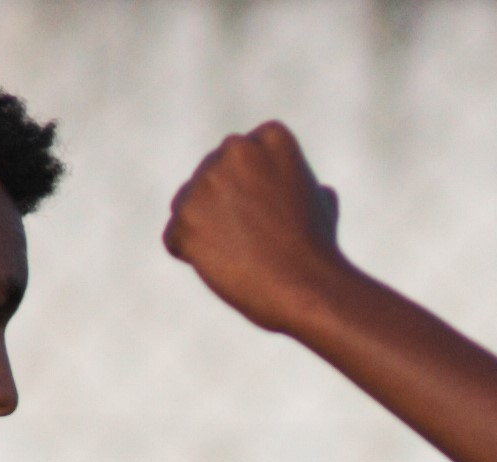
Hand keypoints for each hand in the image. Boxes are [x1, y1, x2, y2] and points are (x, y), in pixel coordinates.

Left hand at [166, 122, 353, 337]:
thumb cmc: (317, 251)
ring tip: (241, 253)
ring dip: (205, 228)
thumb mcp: (321, 207)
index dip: (255, 191)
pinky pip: (175, 237)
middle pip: (210, 176)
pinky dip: (191, 254)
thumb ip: (305, 189)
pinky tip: (224, 265)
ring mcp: (207, 181)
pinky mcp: (186, 215)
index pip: (241, 158)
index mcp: (271, 138)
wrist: (308, 288)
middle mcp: (235, 149)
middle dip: (224, 205)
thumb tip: (319, 191)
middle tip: (258, 238)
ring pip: (187, 204)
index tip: (276, 215)